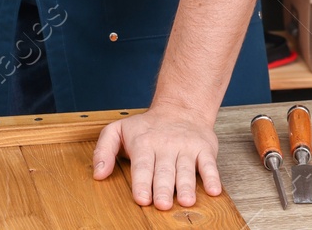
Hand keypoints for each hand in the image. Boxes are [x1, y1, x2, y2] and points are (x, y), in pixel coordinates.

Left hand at [91, 103, 221, 209]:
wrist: (181, 108)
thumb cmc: (147, 127)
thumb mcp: (118, 130)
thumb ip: (103, 150)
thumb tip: (98, 174)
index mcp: (144, 143)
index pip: (143, 166)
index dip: (142, 183)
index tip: (142, 198)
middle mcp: (166, 146)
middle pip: (164, 170)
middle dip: (163, 188)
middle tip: (162, 204)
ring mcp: (186, 147)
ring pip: (186, 168)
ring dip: (186, 185)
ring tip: (185, 201)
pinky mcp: (204, 148)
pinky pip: (209, 163)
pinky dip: (212, 177)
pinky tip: (213, 190)